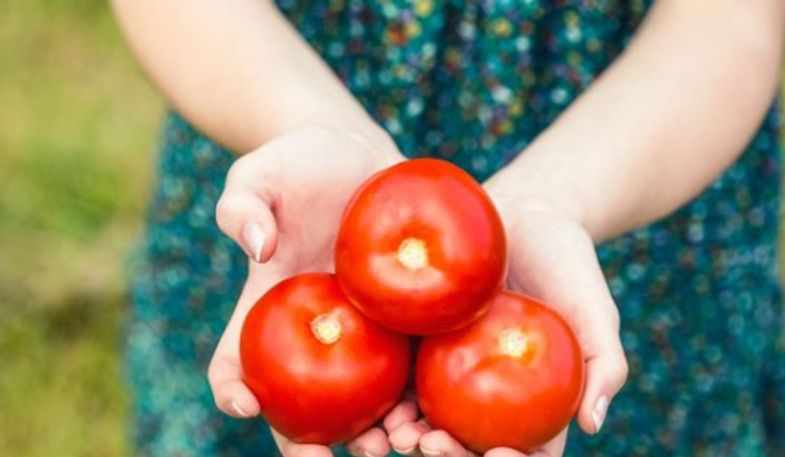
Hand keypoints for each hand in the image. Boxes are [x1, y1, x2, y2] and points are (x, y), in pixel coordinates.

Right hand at [208, 124, 409, 456]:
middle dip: (305, 441)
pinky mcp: (406, 319)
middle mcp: (313, 331)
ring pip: (361, 400)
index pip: (235, 359)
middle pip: (300, 403)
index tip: (241, 402)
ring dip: (372, 432)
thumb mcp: (260, 172)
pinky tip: (438, 410)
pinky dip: (419, 396)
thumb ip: (243, 204)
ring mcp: (362, 330)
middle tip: (323, 456)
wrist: (358, 154)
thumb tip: (257, 246)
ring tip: (391, 444)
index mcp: (267, 305)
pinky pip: (412, 364)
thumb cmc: (299, 162)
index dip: (231, 388)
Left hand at [388, 190, 627, 456]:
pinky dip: (389, 396)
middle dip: (449, 454)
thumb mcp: (595, 309)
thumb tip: (593, 422)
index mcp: (535, 395)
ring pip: (430, 416)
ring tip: (398, 434)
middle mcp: (491, 389)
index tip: (495, 455)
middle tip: (431, 445)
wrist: (524, 210)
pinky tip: (378, 400)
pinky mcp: (422, 338)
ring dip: (411, 435)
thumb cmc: (568, 260)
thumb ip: (604, 363)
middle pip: (469, 440)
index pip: (526, 447)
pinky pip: (402, 373)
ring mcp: (454, 366)